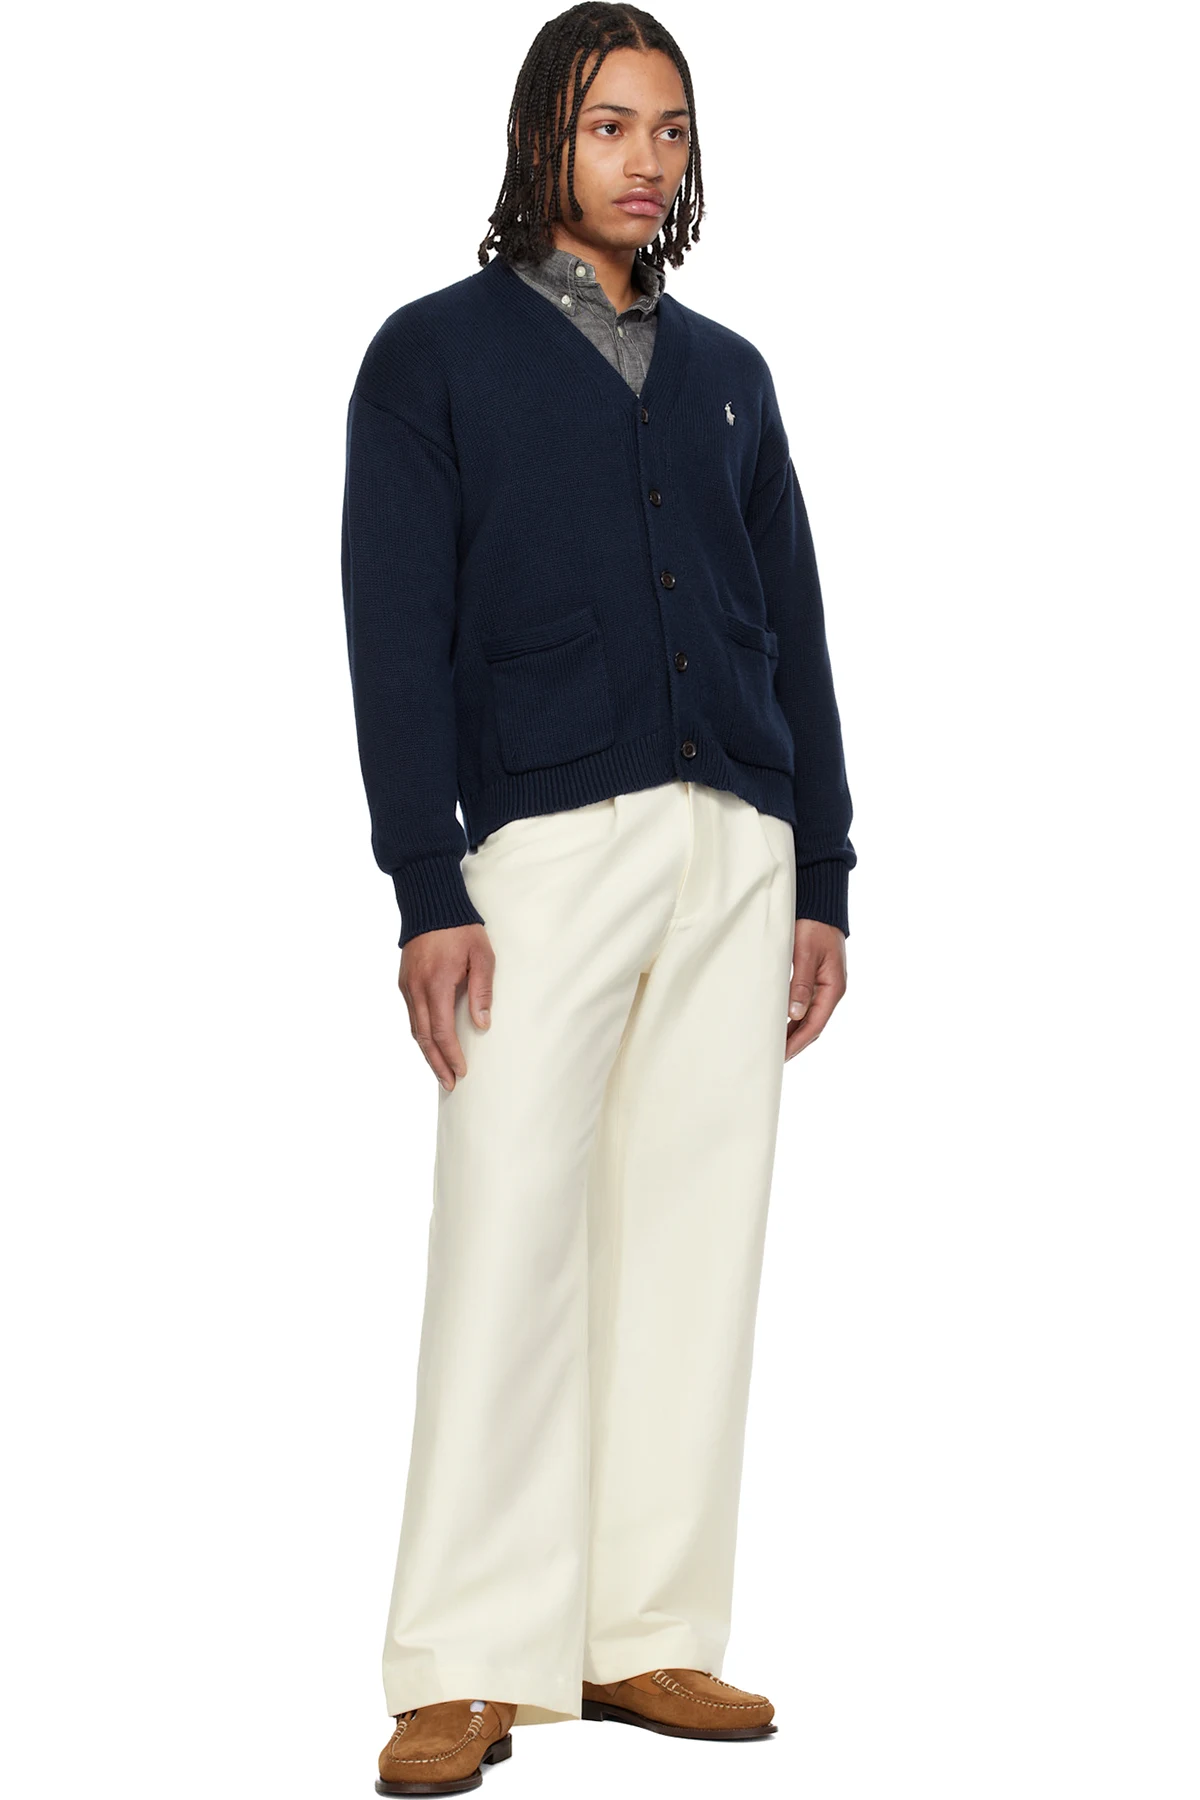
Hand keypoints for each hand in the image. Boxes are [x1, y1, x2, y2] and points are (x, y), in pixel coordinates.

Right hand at [398, 924, 493, 1090]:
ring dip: (427, 1052)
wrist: (430, 904)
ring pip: (414, 1029)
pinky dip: (420, 1034)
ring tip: (441, 1069)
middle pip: (423, 1037)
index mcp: (437, 984)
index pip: (441, 1031)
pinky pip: (411, 1015)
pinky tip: (431, 1042)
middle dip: (437, 1063)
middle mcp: (416, 989)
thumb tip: (482, 1024)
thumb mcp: (482, 956)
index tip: (462, 1072)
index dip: (451, 1055)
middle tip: (450, 1084)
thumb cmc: (461, 929)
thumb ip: (482, 990)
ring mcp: (407, 986)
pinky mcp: (403, 982)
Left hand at [785, 919, 846, 1060]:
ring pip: (809, 1018)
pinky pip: (806, 1006)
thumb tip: (795, 1014)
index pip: (815, 1024)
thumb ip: (801, 984)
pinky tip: (782, 1024)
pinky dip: (794, 1019)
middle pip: (814, 1026)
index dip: (798, 1042)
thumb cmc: (814, 927)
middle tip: (775, 1058)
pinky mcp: (817, 980)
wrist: (820, 907)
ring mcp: (825, 986)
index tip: (782, 1056)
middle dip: (796, 1043)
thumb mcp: (806, 954)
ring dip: (794, 1033)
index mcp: (833, 988)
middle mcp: (831, 991)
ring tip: (775, 1046)